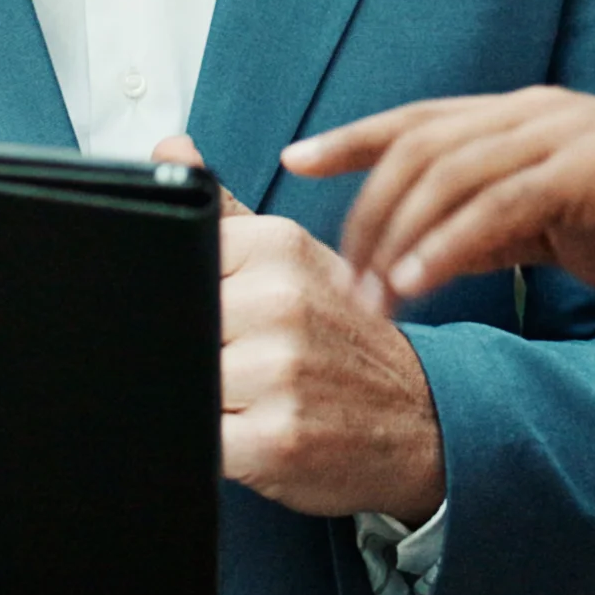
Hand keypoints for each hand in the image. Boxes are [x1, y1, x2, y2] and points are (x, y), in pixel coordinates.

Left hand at [158, 136, 445, 523]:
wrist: (424, 418)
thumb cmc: (348, 340)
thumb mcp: (294, 264)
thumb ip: (225, 213)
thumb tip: (169, 149)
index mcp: (278, 248)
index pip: (179, 264)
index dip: (187, 300)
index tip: (224, 318)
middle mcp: (282, 303)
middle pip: (176, 327)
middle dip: (192, 353)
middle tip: (241, 364)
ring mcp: (281, 373)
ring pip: (182, 382)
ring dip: (204, 401)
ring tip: (251, 400)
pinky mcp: (277, 441)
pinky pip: (197, 442)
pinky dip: (212, 445)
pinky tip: (251, 435)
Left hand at [282, 87, 594, 298]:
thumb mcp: (545, 218)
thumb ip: (485, 222)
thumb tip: (414, 255)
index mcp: (519, 115)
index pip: (417, 119)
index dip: (353, 137)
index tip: (297, 159)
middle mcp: (531, 114)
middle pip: (418, 149)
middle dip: (369, 212)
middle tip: (340, 275)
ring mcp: (559, 137)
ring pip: (448, 176)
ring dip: (399, 239)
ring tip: (371, 295)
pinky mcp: (585, 173)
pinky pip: (497, 207)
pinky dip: (447, 246)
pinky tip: (416, 283)